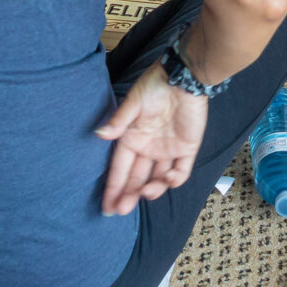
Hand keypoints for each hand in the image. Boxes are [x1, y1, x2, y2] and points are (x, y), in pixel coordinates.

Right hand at [94, 62, 206, 215]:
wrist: (185, 77)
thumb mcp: (134, 103)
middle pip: (137, 178)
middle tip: (122, 210)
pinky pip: (181, 171)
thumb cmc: (155, 87)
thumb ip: (119, 122)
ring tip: (146, 192)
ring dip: (151, 189)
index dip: (113, 188)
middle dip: (128, 195)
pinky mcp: (187, 149)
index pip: (120, 169)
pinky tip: (168, 179)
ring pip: (158, 179)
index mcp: (132, 139)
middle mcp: (148, 148)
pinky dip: (175, 179)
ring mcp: (168, 150)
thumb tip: (99, 135)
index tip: (107, 208)